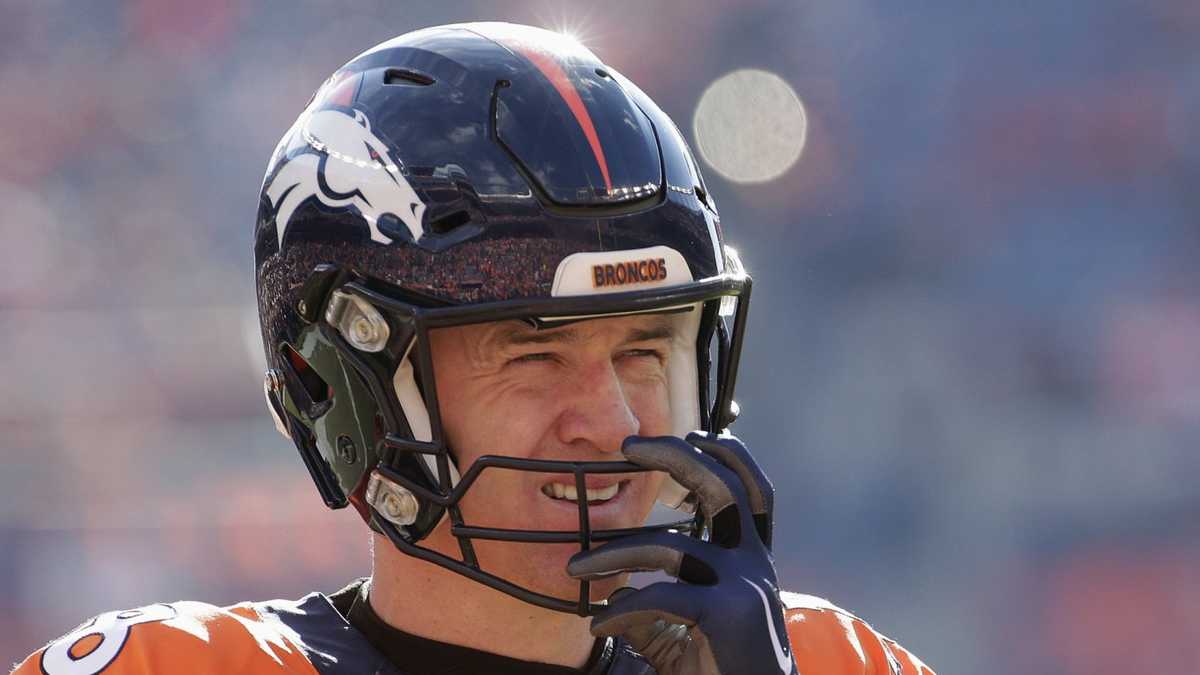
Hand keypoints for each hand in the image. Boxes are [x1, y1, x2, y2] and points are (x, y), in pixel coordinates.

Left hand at [567, 432, 795, 674]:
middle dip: (676, 456)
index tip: (693, 434)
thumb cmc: (721, 670)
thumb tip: (616, 598)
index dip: (731, 455)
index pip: (753, 491)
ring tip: (573, 569)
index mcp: (752, 560)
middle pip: (724, 487)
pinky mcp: (728, 614)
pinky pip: (661, 595)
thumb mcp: (691, 630)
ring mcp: (744, 586)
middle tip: (628, 446)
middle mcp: (755, 564)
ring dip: (614, 553)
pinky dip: (622, 608)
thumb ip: (662, 605)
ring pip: (671, 546)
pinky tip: (600, 624)